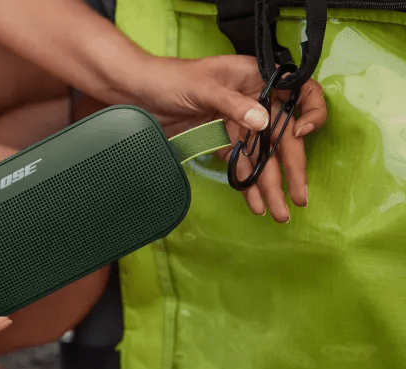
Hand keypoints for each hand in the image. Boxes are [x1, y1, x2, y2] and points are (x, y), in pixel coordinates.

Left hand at [124, 54, 326, 221]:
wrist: (136, 94)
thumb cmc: (169, 79)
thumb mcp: (203, 87)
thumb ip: (233, 104)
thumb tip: (264, 121)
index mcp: (256, 78)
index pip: (299, 94)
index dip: (309, 113)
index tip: (301, 134)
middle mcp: (253, 101)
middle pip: (283, 136)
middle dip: (292, 168)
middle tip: (299, 197)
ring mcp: (238, 123)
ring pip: (263, 156)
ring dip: (270, 185)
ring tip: (279, 213)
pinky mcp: (222, 141)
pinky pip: (241, 164)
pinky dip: (248, 184)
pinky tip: (256, 204)